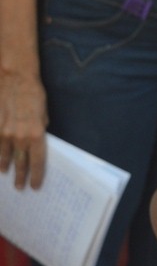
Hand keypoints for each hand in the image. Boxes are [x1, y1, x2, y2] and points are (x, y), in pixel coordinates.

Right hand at [0, 72, 47, 189]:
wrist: (15, 78)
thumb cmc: (33, 93)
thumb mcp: (43, 113)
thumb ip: (39, 129)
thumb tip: (36, 141)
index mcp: (36, 134)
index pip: (37, 162)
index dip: (36, 176)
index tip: (35, 186)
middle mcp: (19, 137)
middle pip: (20, 163)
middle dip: (20, 176)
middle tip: (20, 187)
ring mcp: (4, 133)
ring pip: (4, 156)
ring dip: (5, 166)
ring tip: (5, 173)